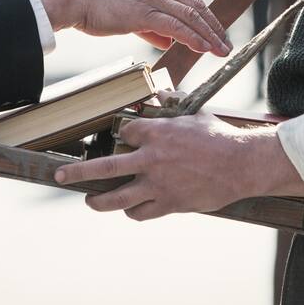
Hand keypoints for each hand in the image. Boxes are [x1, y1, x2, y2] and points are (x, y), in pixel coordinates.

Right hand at [26, 0, 230, 55]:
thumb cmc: (93, 5)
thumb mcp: (126, 11)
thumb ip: (149, 25)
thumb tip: (167, 39)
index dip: (204, 15)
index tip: (215, 30)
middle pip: (195, 5)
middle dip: (213, 26)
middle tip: (224, 42)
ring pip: (190, 15)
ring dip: (208, 34)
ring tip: (220, 49)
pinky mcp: (143, 11)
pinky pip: (176, 26)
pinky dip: (193, 38)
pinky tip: (203, 48)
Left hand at [54, 114, 303, 219]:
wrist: (242, 164)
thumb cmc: (220, 137)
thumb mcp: (193, 115)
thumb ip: (172, 107)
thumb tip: (160, 93)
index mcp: (157, 132)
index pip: (124, 130)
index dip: (121, 132)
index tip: (120, 135)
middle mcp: (152, 158)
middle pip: (105, 166)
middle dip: (79, 171)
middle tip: (61, 175)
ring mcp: (158, 183)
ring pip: (118, 197)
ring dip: (99, 200)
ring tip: (90, 200)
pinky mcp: (169, 203)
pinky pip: (141, 212)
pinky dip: (133, 211)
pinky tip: (130, 208)